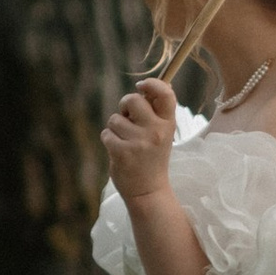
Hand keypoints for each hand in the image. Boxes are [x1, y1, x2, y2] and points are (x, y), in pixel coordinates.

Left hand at [102, 74, 178, 202]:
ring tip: (126, 142)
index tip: (141, 86)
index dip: (152, 83)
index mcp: (168, 124)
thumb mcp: (162, 134)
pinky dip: (109, 140)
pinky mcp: (122, 153)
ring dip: (116, 128)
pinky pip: (106, 134)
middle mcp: (156, 131)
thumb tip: (146, 87)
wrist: (148, 191)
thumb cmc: (153, 157)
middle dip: (124, 106)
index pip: (166, 94)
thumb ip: (155, 112)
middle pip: (132, 99)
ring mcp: (138, 142)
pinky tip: (119, 151)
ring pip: (115, 119)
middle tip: (128, 118)